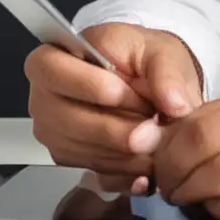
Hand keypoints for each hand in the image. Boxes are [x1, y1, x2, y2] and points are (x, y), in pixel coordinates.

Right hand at [26, 23, 203, 194]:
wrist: (149, 83)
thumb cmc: (145, 59)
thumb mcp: (161, 51)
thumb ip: (167, 73)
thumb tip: (174, 104)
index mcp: (59, 53)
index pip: (52, 69)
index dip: (89, 84)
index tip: (126, 91)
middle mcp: (45, 93)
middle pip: (64, 118)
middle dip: (113, 129)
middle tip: (151, 131)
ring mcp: (52, 128)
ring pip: (78, 148)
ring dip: (120, 152)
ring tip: (155, 144)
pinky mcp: (68, 155)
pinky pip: (90, 167)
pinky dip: (122, 168)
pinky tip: (146, 161)